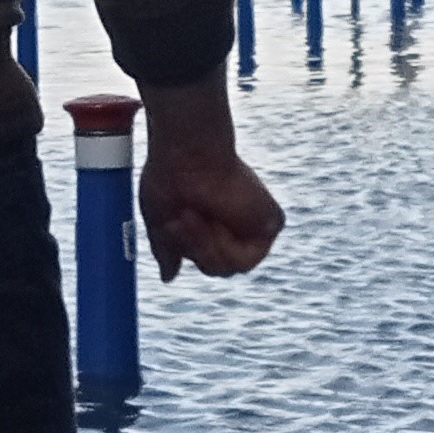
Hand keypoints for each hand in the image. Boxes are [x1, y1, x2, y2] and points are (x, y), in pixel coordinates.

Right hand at [134, 78, 281, 279]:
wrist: (186, 155)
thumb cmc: (169, 178)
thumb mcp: (161, 220)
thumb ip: (167, 250)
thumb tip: (168, 278)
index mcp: (214, 224)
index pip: (203, 260)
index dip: (186, 248)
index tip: (170, 223)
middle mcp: (236, 226)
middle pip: (216, 268)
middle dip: (194, 248)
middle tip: (182, 218)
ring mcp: (255, 226)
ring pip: (229, 268)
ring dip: (205, 247)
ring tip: (194, 215)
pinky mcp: (272, 223)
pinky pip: (247, 261)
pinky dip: (226, 247)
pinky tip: (217, 222)